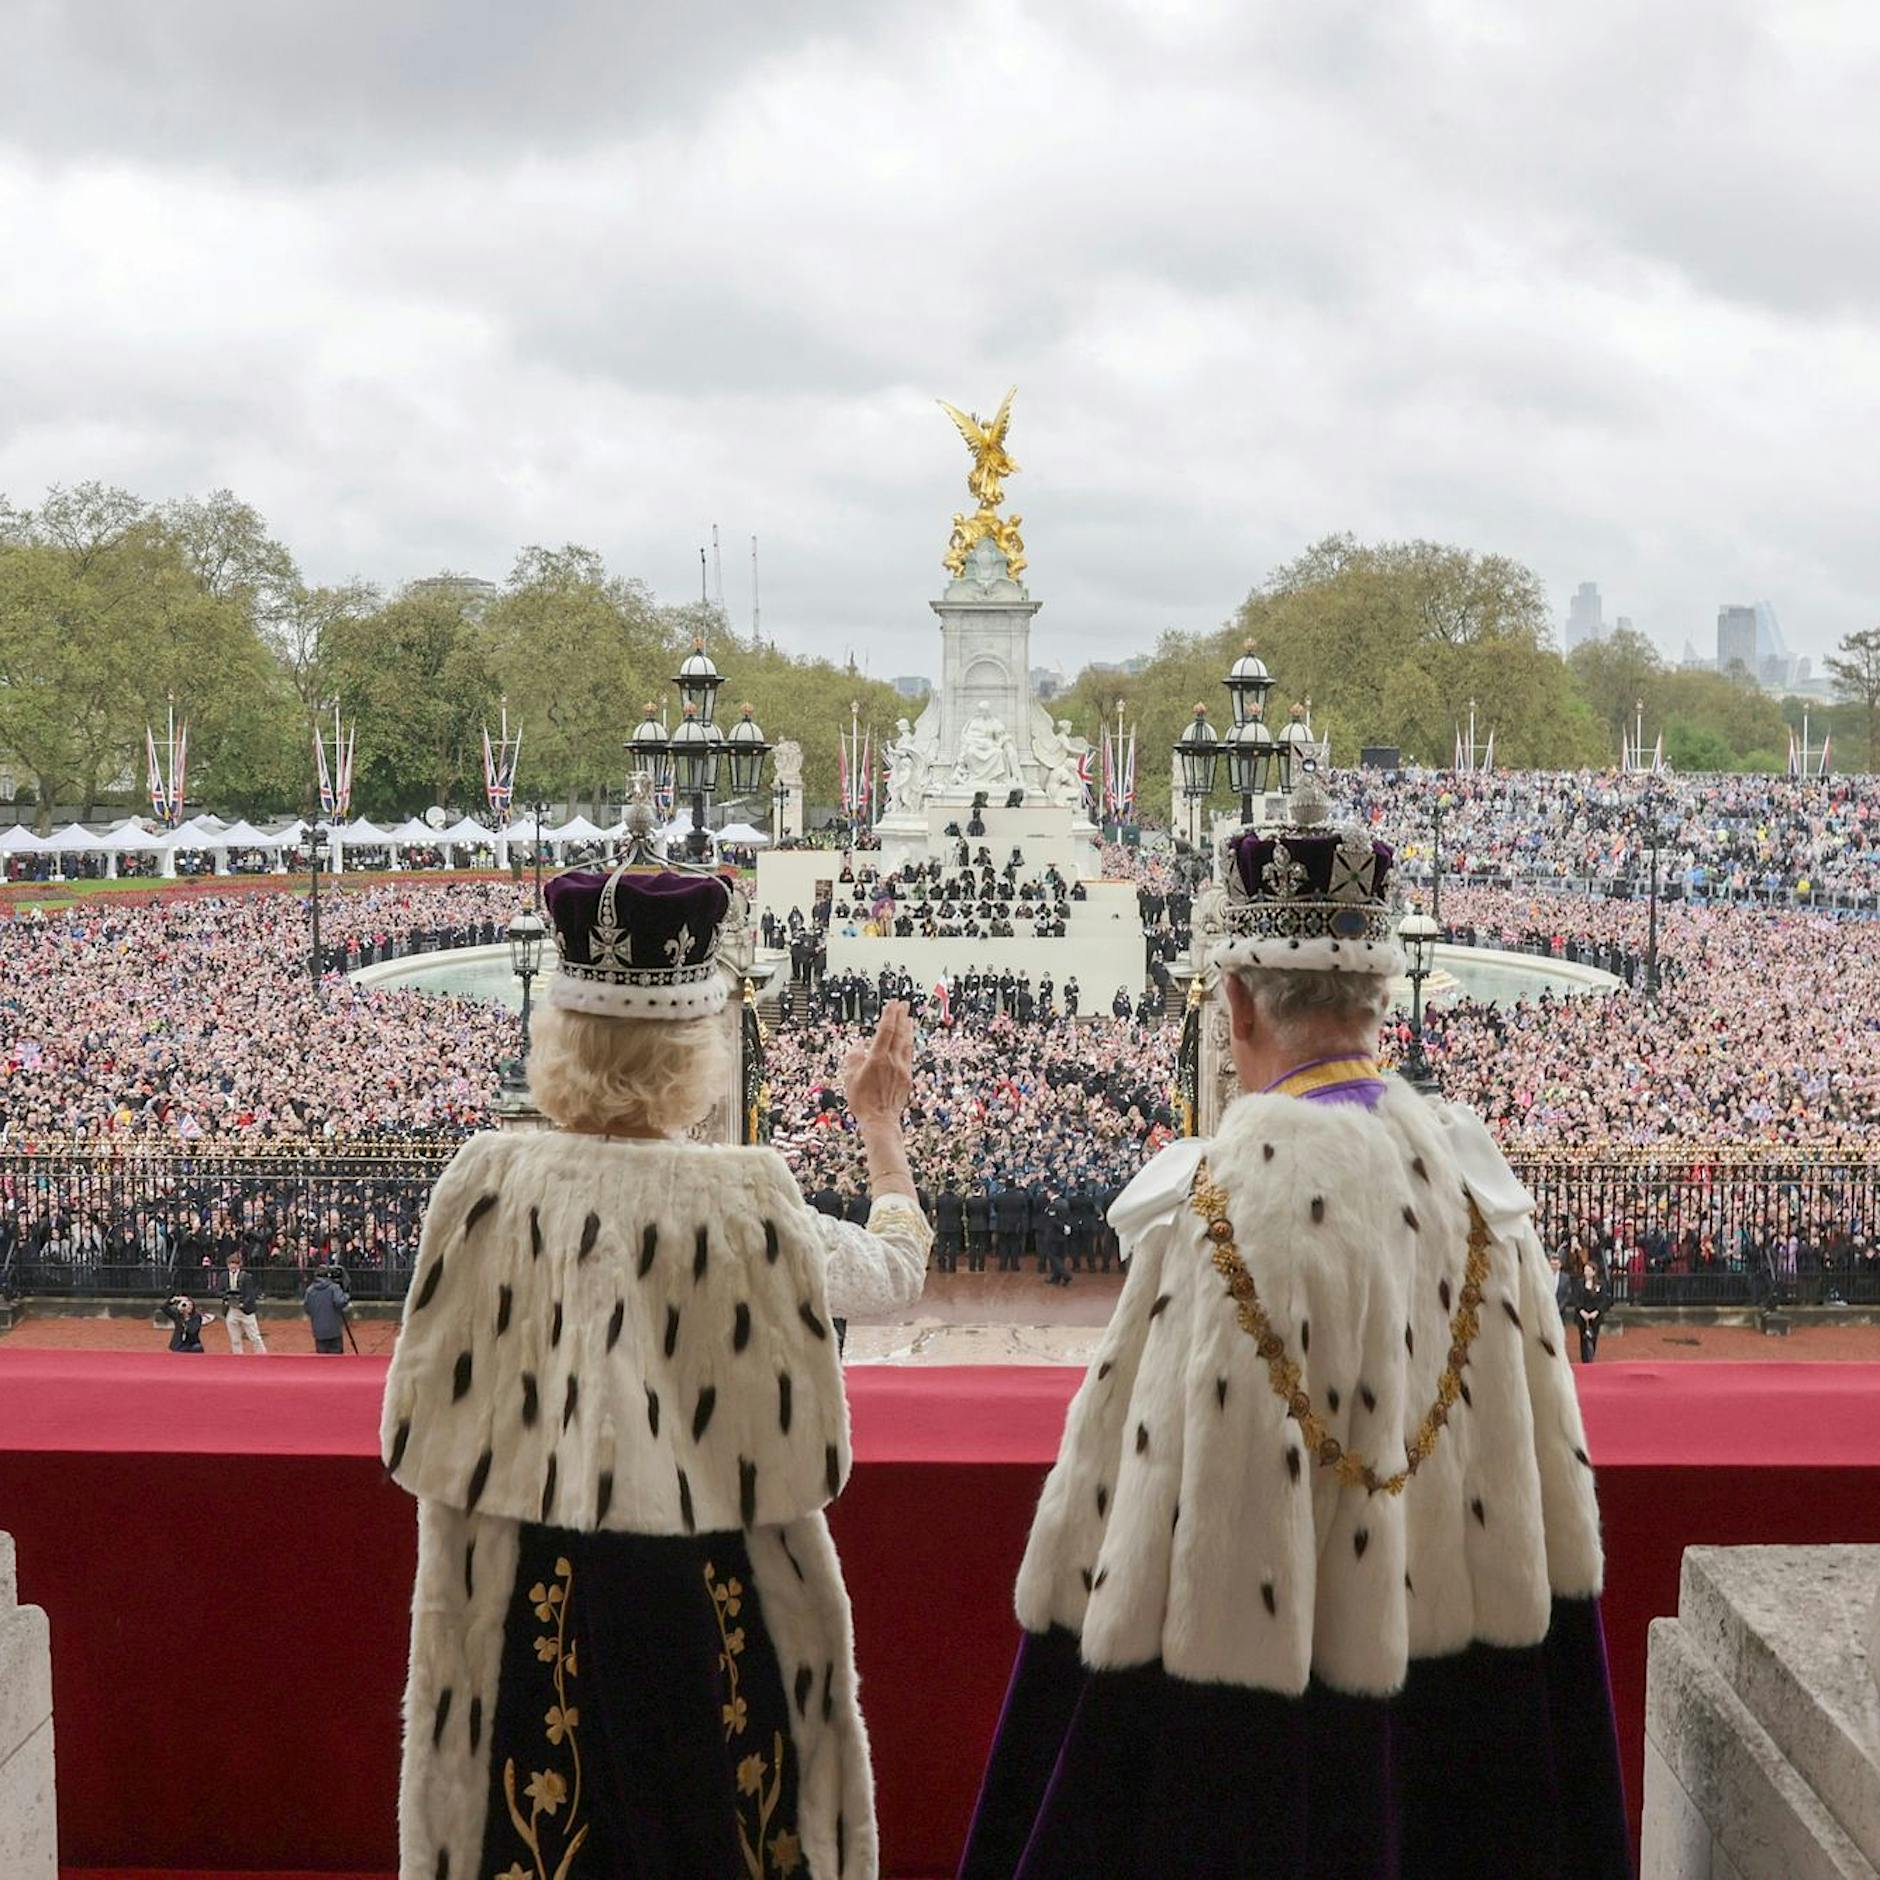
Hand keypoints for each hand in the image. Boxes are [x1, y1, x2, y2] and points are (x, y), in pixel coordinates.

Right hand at [842, 1001, 913, 1128]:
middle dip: (901, 1017)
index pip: (885, 1030)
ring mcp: (902, 1069)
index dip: (890, 1015)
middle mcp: (892, 1061)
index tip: (893, 1003)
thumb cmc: (862, 1101)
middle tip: (904, 1004)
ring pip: (907, 1043)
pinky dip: (909, 1044)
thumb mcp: (850, 1078)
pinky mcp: (907, 1078)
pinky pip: (909, 1055)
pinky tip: (909, 1041)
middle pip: (899, 1033)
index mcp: (877, 1058)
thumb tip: (859, 1045)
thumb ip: (854, 1058)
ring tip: (909, 1018)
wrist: (880, 1120)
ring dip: (908, 1029)